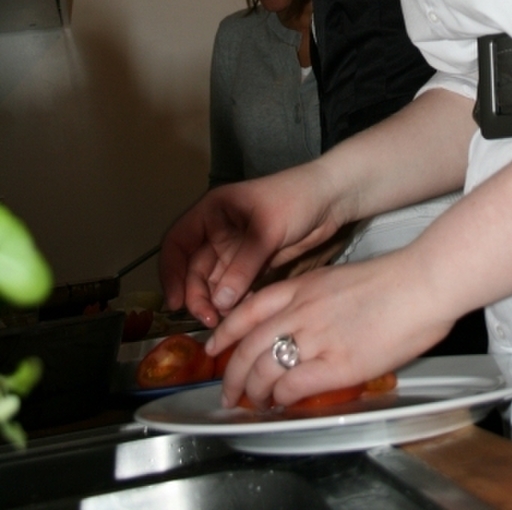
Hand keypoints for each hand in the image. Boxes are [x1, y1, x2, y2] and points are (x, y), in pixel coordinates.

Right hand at [159, 162, 345, 325]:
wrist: (331, 199)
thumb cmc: (295, 199)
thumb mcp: (267, 229)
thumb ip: (243, 265)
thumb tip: (219, 302)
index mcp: (212, 212)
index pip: (177, 243)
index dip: (170, 272)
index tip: (175, 302)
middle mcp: (218, 232)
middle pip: (194, 269)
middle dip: (197, 295)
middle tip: (209, 320)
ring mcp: (235, 249)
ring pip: (214, 281)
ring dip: (215, 302)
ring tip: (224, 322)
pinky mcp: (253, 264)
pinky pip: (235, 287)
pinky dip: (235, 301)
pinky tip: (242, 313)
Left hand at [205, 249, 455, 408]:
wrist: (421, 283)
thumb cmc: (393, 280)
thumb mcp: (341, 279)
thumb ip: (318, 299)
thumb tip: (311, 322)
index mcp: (303, 286)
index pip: (248, 309)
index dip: (226, 331)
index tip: (215, 346)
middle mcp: (301, 310)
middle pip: (248, 345)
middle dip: (231, 373)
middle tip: (228, 391)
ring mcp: (316, 337)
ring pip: (263, 369)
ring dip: (253, 391)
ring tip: (255, 404)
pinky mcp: (336, 364)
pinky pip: (292, 386)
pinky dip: (281, 399)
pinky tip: (283, 404)